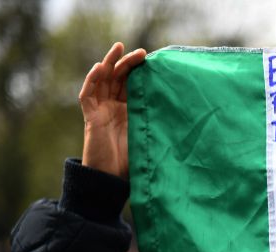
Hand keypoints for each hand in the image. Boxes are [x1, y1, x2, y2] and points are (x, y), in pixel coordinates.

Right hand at [79, 42, 146, 179]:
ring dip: (110, 62)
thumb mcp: (151, 138)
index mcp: (129, 112)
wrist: (113, 180)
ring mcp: (101, 111)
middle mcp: (114, 108)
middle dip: (129, 63)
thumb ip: (159, 124)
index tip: (154, 61)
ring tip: (119, 47)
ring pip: (102, 80)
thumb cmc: (134, 164)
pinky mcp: (90, 117)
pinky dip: (92, 79)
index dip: (140, 72)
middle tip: (142, 52)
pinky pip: (88, 94)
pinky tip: (100, 67)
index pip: (133, 85)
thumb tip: (186, 114)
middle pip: (119, 78)